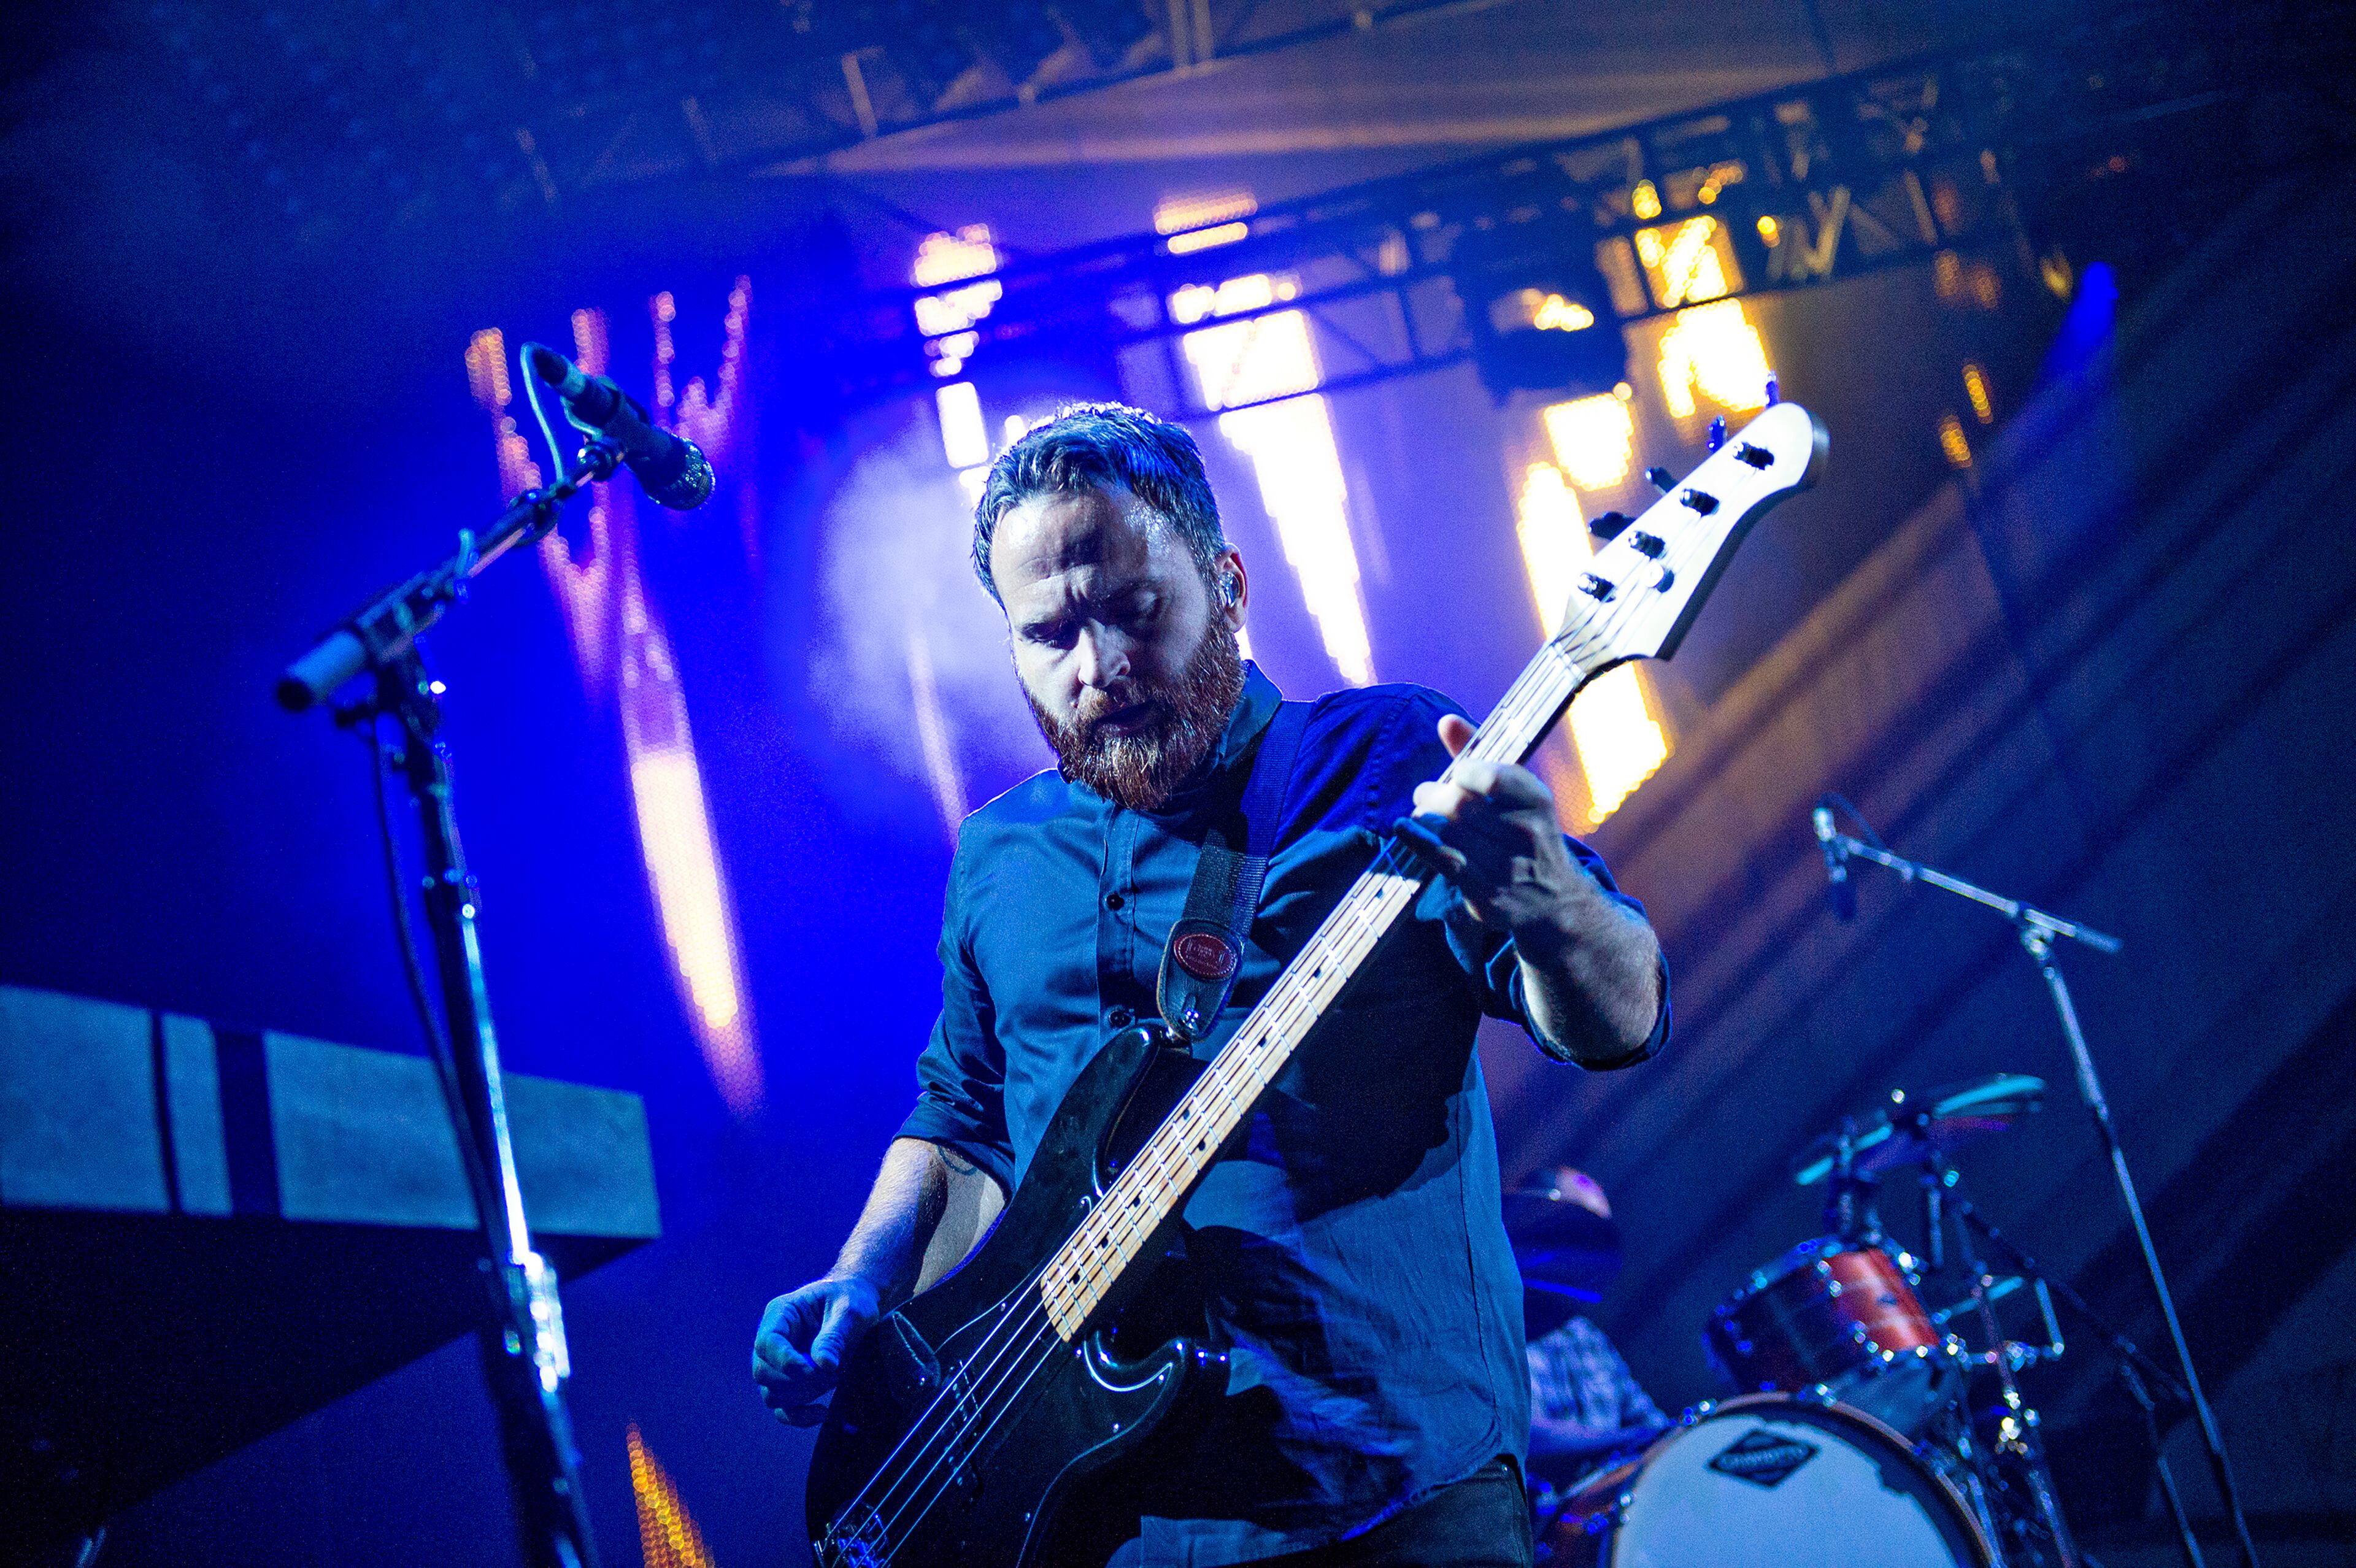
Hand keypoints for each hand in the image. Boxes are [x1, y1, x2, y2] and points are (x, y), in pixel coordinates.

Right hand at [752, 1275, 881, 1425]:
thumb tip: (823, 1366)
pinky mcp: (791, 1382)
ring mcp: (778, 1363)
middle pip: (763, 1372)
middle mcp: (773, 1339)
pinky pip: (783, 1409)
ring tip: (833, 1379)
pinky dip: (799, 1417)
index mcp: (781, 1313)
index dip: (786, 1362)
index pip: (767, 1342)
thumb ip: (834, 1335)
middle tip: (831, 1374)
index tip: (815, 1370)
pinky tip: (823, 1412)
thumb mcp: (850, 1310)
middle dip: (797, 1381)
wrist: (859, 1304)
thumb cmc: (852, 1299)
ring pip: (771, 1393)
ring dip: (802, 1395)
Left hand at [1396, 713, 1584, 942]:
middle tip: (1425, 795)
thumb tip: (1445, 721)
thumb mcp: (1516, 793)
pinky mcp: (1486, 893)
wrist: (1554, 899)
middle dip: (1433, 794)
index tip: (1457, 774)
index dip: (1464, 771)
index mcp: (1537, 800)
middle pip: (1460, 804)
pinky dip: (1416, 841)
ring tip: (1422, 815)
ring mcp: (1507, 867)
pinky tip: (1403, 829)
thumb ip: (1479, 755)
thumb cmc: (1526, 832)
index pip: (1492, 777)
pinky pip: (1442, 860)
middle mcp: (1527, 833)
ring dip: (1423, 817)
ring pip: (1447, 830)